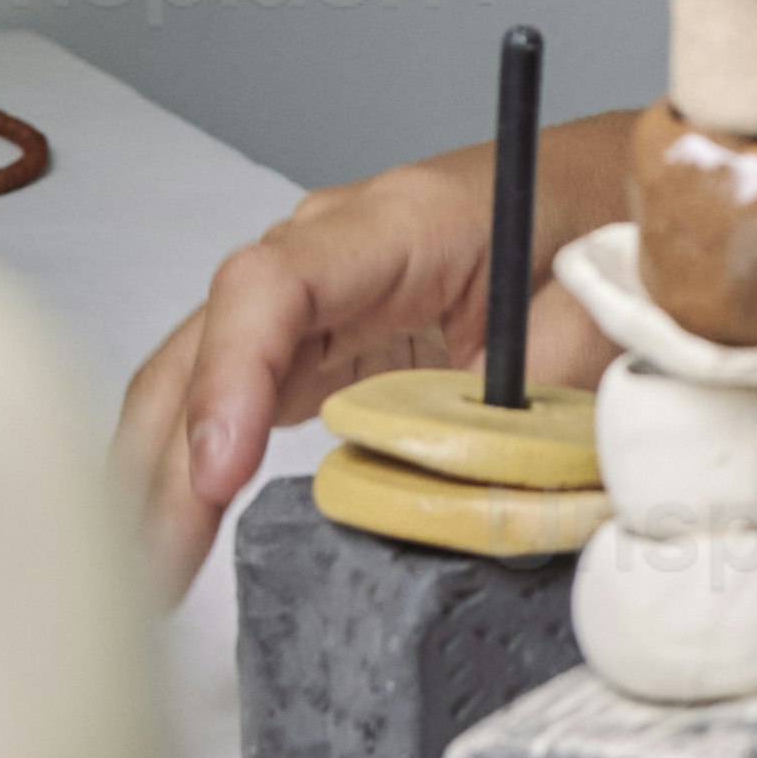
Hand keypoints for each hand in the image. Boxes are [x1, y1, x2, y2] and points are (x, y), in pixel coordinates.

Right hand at [115, 140, 617, 604]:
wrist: (609, 184)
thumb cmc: (601, 221)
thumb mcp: (595, 308)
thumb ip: (544, 393)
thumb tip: (491, 493)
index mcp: (400, 223)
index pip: (272, 285)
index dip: (233, 376)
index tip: (219, 474)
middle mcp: (332, 247)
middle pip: (209, 338)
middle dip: (166, 457)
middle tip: (155, 566)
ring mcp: (316, 292)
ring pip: (201, 370)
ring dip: (161, 470)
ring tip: (147, 574)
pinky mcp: (322, 335)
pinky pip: (236, 392)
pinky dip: (195, 461)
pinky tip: (175, 529)